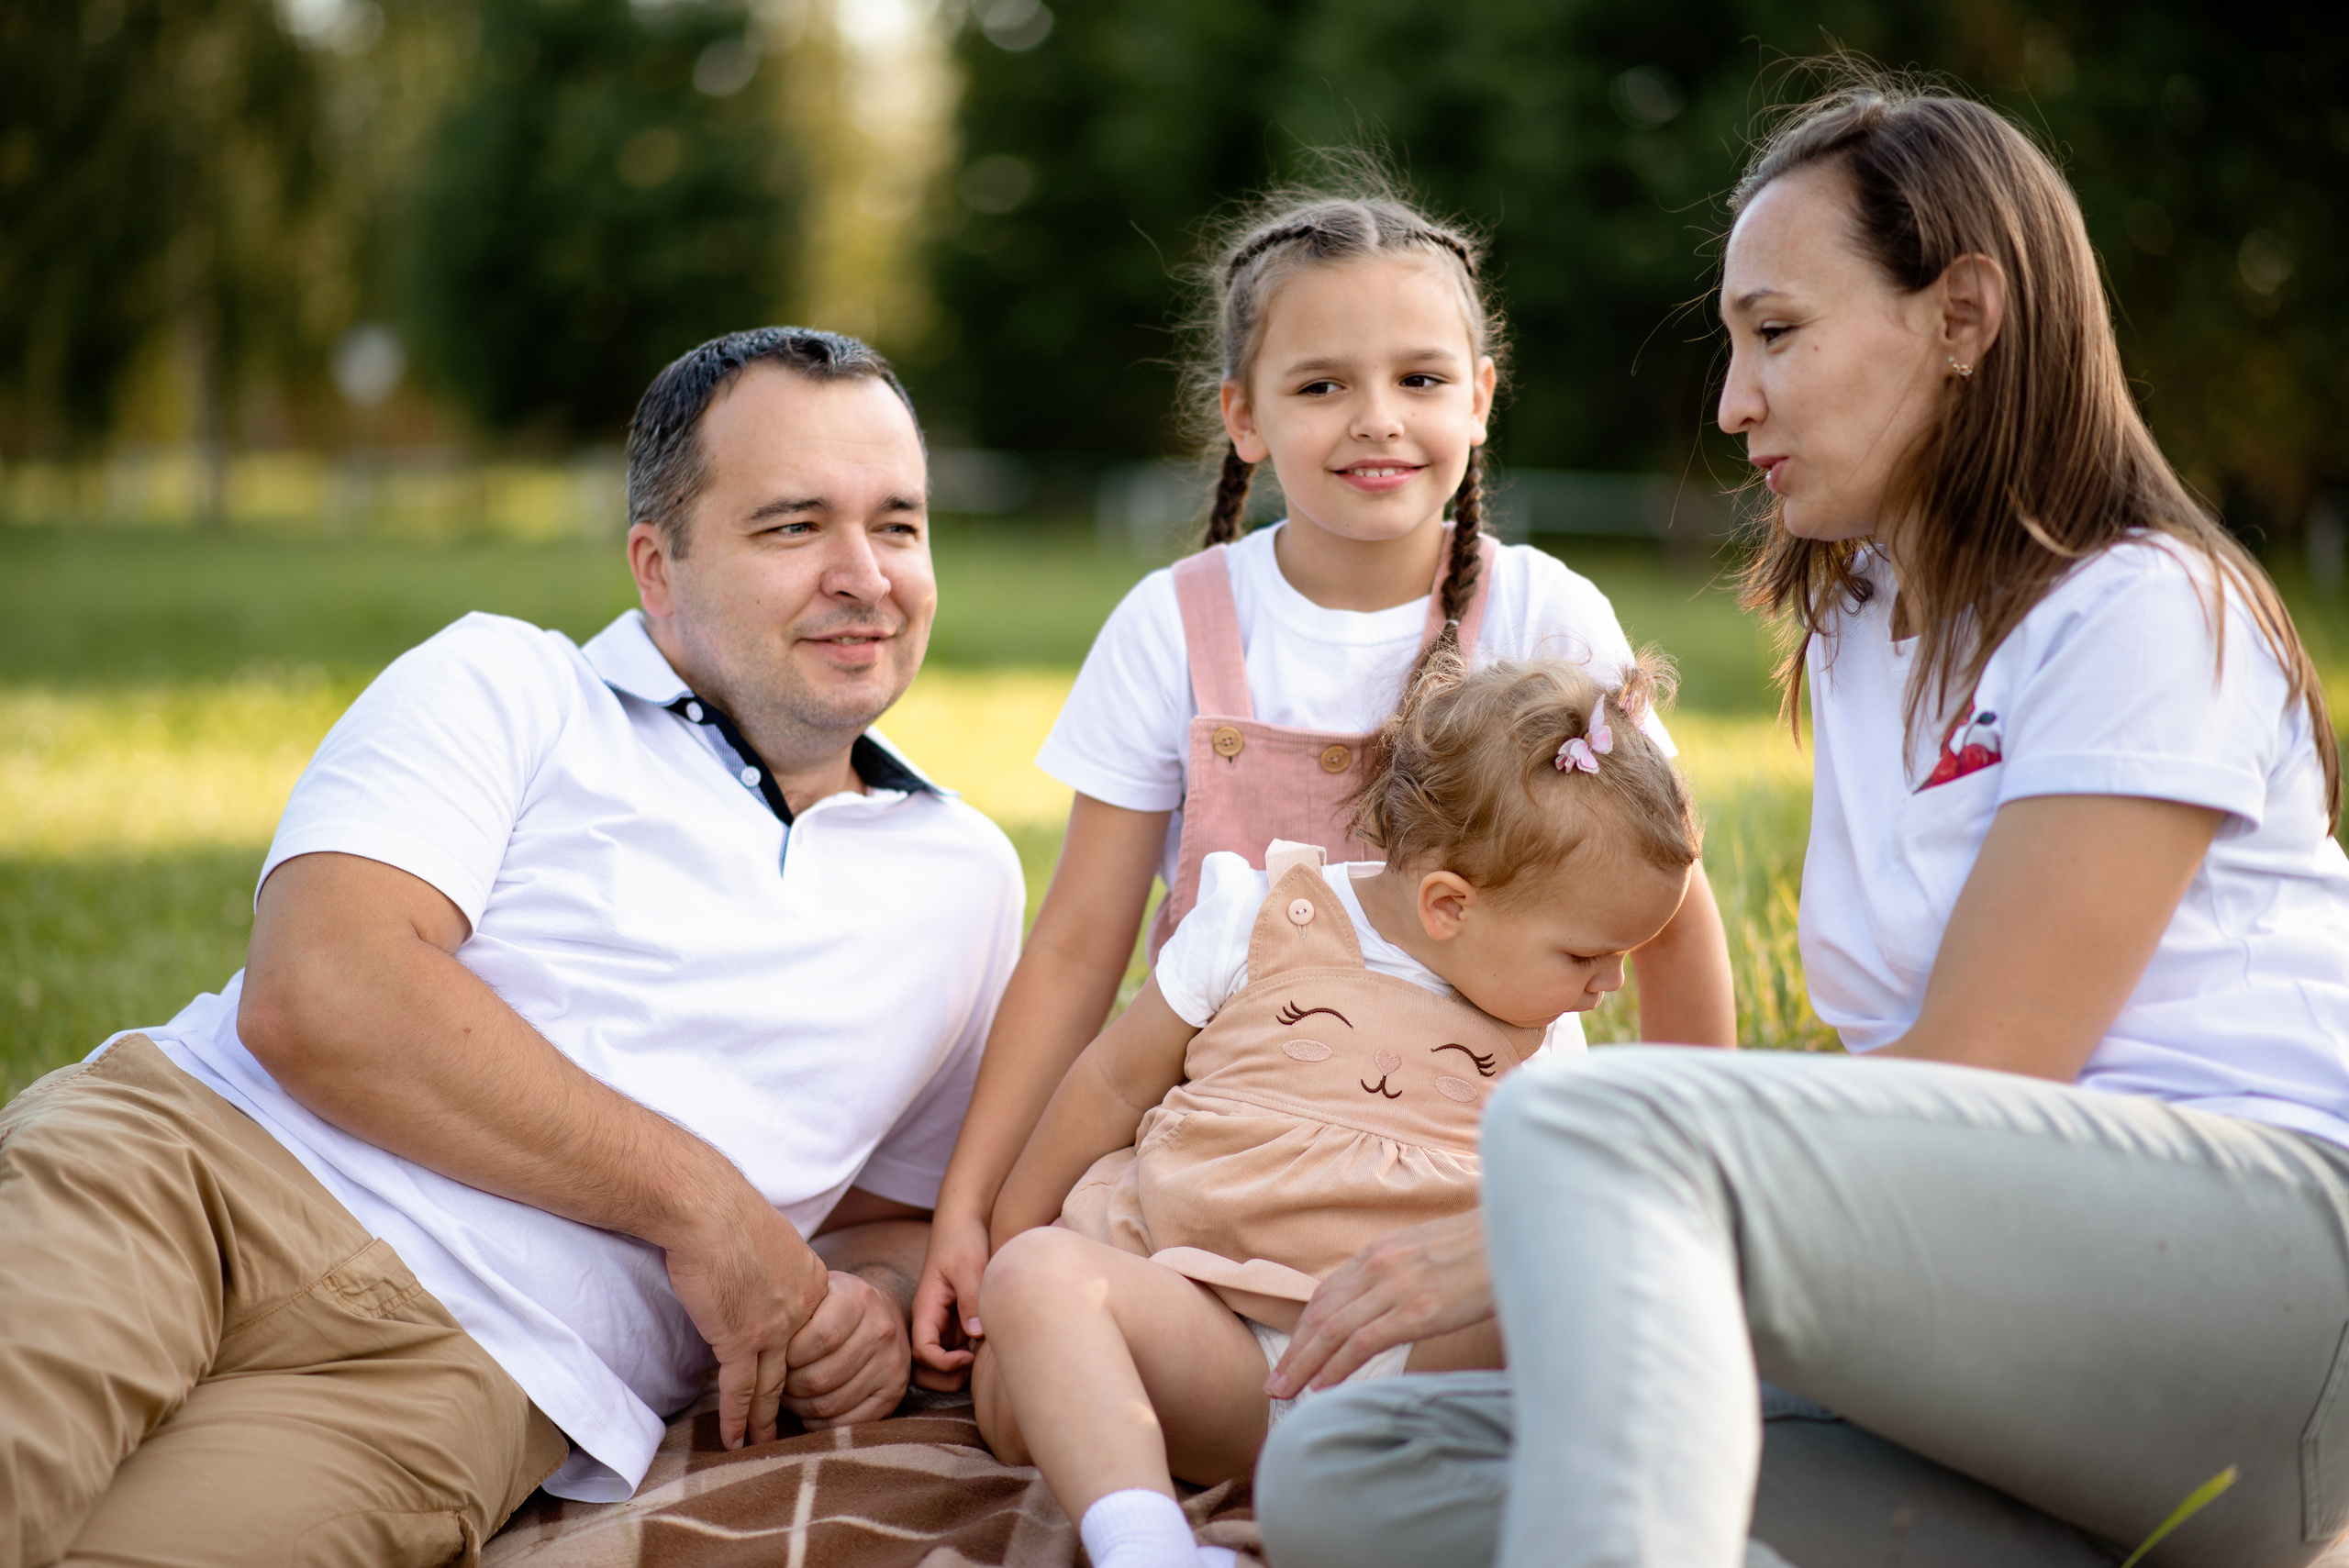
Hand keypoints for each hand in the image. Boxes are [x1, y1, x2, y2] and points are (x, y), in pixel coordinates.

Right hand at [662, 1194, 830, 1448]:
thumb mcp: (768, 1237)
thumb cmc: (724, 1209)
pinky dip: (737, 1418)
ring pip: (773, 1386)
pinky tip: (736, 1440)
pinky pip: (740, 1390)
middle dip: (794, 1396)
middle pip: (800, 1364)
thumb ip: (772, 1263)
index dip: (805, 1357)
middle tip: (794, 1422)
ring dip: (766, 1419)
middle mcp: (800, 1308)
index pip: (812, 1331)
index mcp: (811, 1280)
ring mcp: (774, 1327)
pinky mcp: (739, 1338)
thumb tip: (758, 1270)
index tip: (801, 1376)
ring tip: (766, 1443)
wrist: (704, 1206)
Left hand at [783, 1269, 915, 1427]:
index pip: (820, 1337)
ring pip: (830, 1404)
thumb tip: (755, 1343)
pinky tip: (809, 1409)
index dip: (790, 1356)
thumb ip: (792, 1310)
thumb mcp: (816, 1292)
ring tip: (790, 1394)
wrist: (882, 1315)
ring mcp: (891, 1364)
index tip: (776, 1357)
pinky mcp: (893, 1393)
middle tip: (777, 1383)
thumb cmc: (833, 1305)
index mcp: (859, 1299)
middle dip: (788, 1387)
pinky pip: (846, 1423)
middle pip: (820, 1377)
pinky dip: (819, 1423)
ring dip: (799, 1407)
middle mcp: (881, 1330)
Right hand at [910, 1208, 989, 1383]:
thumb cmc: (963, 1240)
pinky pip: (954, 1351)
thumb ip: (971, 1299)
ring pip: (937, 1363)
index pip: (921, 1349)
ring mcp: (942, 1322)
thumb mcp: (969, 1266)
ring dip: (955, 1372)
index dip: (942, 1363)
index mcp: (926, 1307)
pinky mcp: (956, 1321)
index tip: (969, 1356)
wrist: (964, 1223)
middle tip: (973, 1368)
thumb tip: (975, 1335)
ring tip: (981, 1362)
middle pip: (922, 1365)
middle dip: (944, 1377)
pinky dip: (967, 1360)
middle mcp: (930, 1319)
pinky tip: (987, 1351)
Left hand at [1268, 1211, 1493, 1398]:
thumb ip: (1403, 1273)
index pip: (1326, 1294)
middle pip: (1321, 1313)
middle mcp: (1380, 1265)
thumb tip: (1391, 1304)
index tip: (1292, 1354)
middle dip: (1294, 1351)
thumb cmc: (1484, 1249)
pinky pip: (1363, 1341)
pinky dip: (1338, 1365)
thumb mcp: (1430, 1252)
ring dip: (1305, 1364)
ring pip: (1333, 1330)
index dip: (1304, 1328)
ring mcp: (1397, 1286)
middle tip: (1274, 1384)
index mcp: (1381, 1250)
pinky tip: (1324, 1385)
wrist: (1521, 1234)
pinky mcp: (1418, 1310)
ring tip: (1287, 1392)